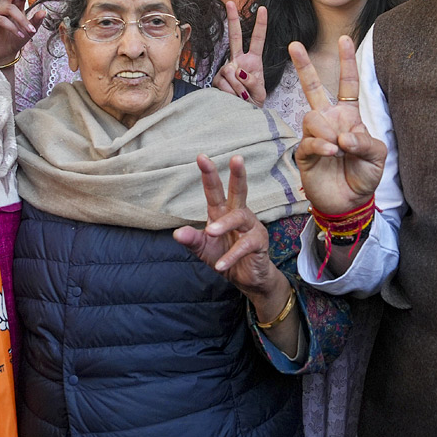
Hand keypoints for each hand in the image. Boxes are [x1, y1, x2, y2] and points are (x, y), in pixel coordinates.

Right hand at [0, 0, 43, 65]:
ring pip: (10, 8)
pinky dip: (13, 28)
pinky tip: (20, 35)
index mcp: (15, 3)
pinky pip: (2, 20)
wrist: (5, 51)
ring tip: (30, 30)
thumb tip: (44, 12)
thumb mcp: (30, 29)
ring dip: (22, 20)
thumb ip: (36, 20)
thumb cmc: (16, 38)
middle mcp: (5, 4)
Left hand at [174, 154, 286, 302]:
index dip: (209, 174)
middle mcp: (238, 214)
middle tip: (236, 158)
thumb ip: (192, 240)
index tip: (201, 157)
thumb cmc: (224, 257)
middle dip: (237, 174)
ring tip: (211, 233)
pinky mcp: (259, 243)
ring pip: (240, 218)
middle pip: (239, 191)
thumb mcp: (203, 249)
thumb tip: (177, 233)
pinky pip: (245, 246)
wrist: (246, 279)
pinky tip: (221, 264)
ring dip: (225, 225)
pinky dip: (231, 255)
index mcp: (222, 212)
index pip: (214, 191)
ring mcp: (251, 227)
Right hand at [213, 2, 267, 103]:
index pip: (257, 40)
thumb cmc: (253, 102)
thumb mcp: (260, 93)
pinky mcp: (217, 79)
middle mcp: (238, 61)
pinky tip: (234, 98)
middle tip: (230, 2)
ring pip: (231, 71)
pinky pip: (224, 83)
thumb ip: (253, 82)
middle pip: (235, 37)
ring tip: (244, 98)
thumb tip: (239, 71)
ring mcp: (226, 69)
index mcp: (253, 61)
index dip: (260, 25)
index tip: (263, 8)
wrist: (241, 116)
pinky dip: (231, 93)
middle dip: (233, 20)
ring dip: (239, 88)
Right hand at [292, 36, 385, 214]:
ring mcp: (315, 135)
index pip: (347, 85)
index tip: (344, 39)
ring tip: (339, 150)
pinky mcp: (304, 153)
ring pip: (312, 116)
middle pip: (312, 88)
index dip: (346, 62)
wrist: (349, 203)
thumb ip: (364, 142)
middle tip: (294, 45)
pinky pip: (309, 140)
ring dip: (328, 132)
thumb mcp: (377, 156)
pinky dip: (322, 145)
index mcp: (348, 116)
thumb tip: (343, 137)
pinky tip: (332, 153)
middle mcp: (329, 121)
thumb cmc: (364, 176)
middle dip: (304, 66)